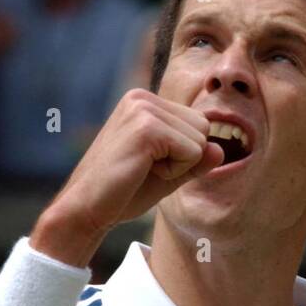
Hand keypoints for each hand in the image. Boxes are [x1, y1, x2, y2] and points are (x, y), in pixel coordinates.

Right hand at [31, 88, 224, 263]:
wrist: (86, 209)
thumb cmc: (122, 193)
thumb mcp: (167, 174)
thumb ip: (194, 161)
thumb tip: (220, 149)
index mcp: (143, 102)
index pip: (197, 123)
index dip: (183, 155)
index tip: (149, 165)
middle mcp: (142, 97)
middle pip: (203, 127)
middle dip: (184, 158)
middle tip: (147, 169)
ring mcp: (143, 109)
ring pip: (200, 140)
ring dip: (178, 166)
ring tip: (142, 170)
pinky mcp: (146, 127)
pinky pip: (191, 151)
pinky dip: (174, 171)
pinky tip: (142, 172)